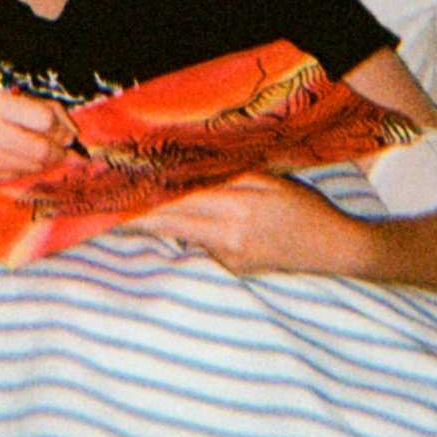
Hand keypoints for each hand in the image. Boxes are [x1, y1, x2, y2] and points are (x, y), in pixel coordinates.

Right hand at [0, 87, 78, 185]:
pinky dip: (21, 172)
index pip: (44, 120)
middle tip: (62, 152)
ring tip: (36, 155)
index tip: (67, 134)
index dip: (62, 130)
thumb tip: (71, 131)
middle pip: (41, 149)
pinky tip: (15, 162)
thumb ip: (34, 109)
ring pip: (30, 167)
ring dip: (41, 164)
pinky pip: (13, 178)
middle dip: (59, 153)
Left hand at [124, 171, 364, 276]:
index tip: (112, 184)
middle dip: (133, 212)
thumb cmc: (306, 207)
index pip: (178, 197)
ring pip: (179, 234)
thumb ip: (228, 175)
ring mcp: (230, 255)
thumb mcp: (270, 178)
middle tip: (98, 202)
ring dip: (150, 222)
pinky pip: (199, 246)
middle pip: (169, 220)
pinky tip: (166, 225)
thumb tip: (185, 168)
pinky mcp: (234, 268)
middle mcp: (228, 232)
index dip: (143, 192)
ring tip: (117, 212)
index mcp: (237, 204)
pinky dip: (182, 234)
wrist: (338, 249)